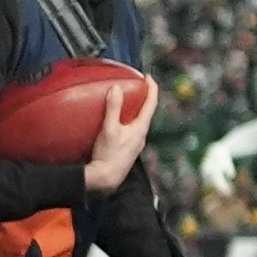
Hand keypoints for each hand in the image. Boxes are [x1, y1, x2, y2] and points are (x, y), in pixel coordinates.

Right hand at [78, 79, 155, 196]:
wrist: (105, 180)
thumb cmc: (108, 156)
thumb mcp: (109, 129)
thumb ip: (113, 108)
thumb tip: (116, 88)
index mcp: (141, 129)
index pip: (151, 104)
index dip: (152, 88)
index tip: (148, 77)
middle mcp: (141, 136)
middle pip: (146, 112)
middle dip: (143, 97)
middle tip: (136, 86)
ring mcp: (135, 144)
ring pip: (138, 122)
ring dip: (134, 110)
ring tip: (125, 101)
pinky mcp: (127, 150)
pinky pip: (130, 130)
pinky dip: (126, 120)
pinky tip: (115, 122)